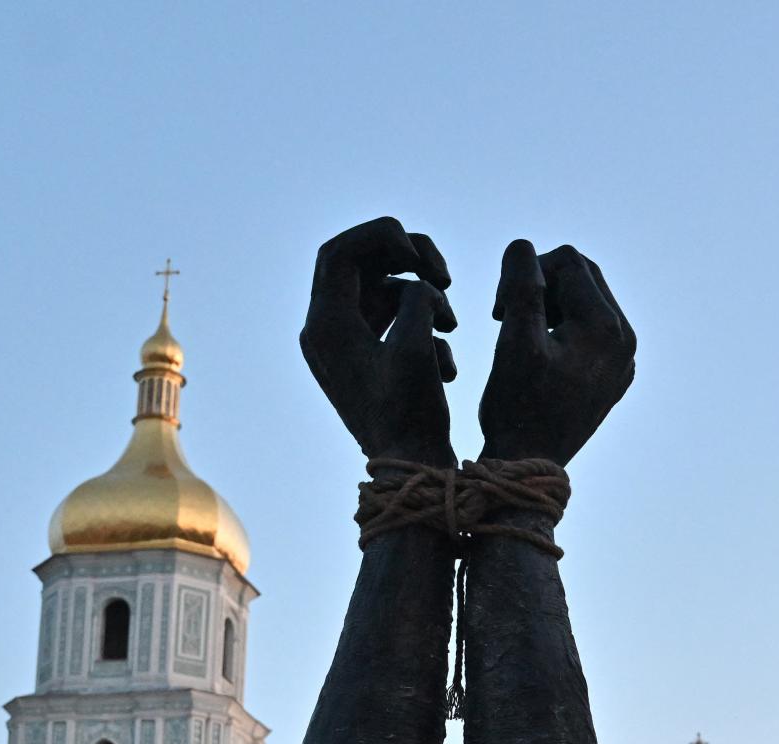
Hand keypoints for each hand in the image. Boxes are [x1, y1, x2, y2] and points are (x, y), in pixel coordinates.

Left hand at [301, 217, 458, 466]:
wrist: (411, 471)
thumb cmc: (411, 416)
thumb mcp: (418, 348)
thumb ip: (417, 300)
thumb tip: (419, 287)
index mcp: (325, 326)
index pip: (340, 252)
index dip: (383, 238)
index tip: (422, 257)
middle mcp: (327, 331)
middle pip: (360, 263)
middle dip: (406, 260)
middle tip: (444, 274)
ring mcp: (347, 345)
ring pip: (382, 290)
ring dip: (423, 295)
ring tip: (452, 322)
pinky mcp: (368, 359)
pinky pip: (393, 319)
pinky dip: (425, 325)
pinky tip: (446, 363)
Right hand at [479, 241, 635, 465]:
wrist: (531, 464)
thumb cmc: (516, 406)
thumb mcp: (513, 340)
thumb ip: (522, 286)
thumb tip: (523, 245)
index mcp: (605, 326)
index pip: (567, 260)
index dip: (526, 271)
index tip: (500, 307)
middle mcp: (625, 339)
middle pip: (583, 275)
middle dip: (541, 283)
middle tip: (506, 314)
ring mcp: (624, 359)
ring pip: (588, 300)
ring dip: (550, 302)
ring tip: (519, 330)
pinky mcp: (615, 375)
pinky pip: (592, 330)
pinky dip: (563, 326)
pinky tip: (538, 351)